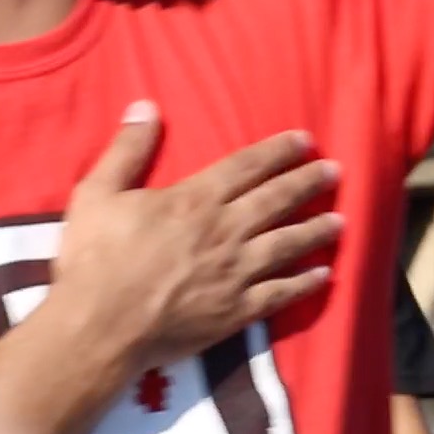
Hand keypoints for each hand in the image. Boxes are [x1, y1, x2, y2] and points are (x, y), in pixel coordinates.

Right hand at [53, 100, 341, 367]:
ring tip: (339, 221)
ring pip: (287, 245)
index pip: (246, 167)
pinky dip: (305, 284)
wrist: (99, 327)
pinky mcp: (235, 313)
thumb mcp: (98, 193)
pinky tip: (323, 276)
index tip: (305, 141)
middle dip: (308, 183)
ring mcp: (234, 274)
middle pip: (276, 200)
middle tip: (334, 171)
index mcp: (194, 200)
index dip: (278, 151)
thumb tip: (146, 107)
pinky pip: (280, 294)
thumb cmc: (94, 259)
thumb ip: (127, 150)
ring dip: (315, 230)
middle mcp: (224, 232)